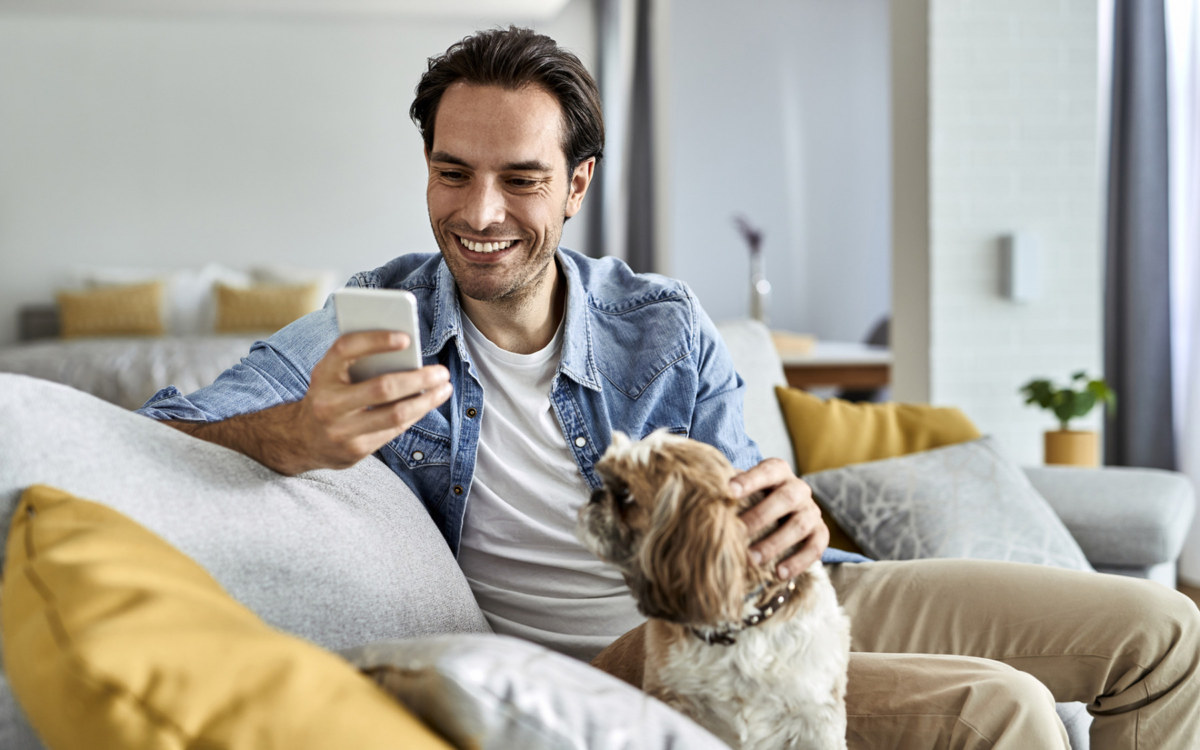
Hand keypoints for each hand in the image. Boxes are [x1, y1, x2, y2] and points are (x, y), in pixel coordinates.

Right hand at [294, 330, 452, 469]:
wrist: (300, 440)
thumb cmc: (328, 395)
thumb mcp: (332, 374)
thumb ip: (359, 361)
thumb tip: (407, 351)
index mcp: (322, 375)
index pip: (346, 349)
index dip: (376, 340)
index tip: (406, 337)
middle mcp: (328, 403)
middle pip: (382, 388)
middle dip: (418, 378)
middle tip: (441, 371)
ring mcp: (341, 431)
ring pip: (395, 415)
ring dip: (426, 400)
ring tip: (444, 388)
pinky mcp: (355, 450)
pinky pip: (394, 430)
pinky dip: (414, 414)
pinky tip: (427, 403)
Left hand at [732, 458, 828, 579]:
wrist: (780, 515)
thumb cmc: (751, 500)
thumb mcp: (742, 490)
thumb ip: (728, 490)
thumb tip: (699, 493)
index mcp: (778, 472)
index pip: (767, 471)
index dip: (750, 480)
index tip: (729, 492)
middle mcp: (799, 489)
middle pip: (786, 498)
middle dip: (760, 517)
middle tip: (738, 533)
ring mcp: (812, 511)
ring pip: (799, 525)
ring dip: (774, 544)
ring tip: (751, 560)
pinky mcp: (820, 533)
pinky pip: (815, 548)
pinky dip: (798, 562)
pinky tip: (778, 574)